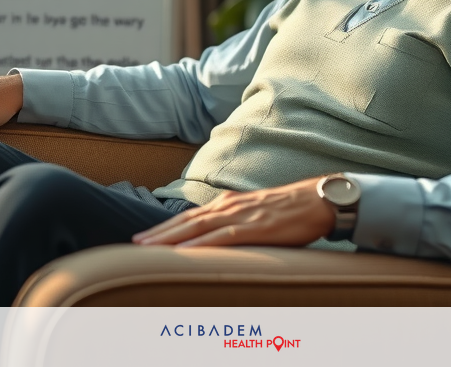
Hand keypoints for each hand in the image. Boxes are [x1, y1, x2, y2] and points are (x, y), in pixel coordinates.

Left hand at [132, 177, 334, 247]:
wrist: (316, 199)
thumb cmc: (288, 209)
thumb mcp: (255, 213)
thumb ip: (235, 223)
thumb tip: (219, 238)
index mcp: (228, 204)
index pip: (189, 218)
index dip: (165, 228)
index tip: (144, 238)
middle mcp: (228, 206)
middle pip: (186, 222)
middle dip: (159, 233)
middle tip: (134, 243)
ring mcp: (240, 216)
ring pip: (198, 228)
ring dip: (171, 238)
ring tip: (149, 247)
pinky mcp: (254, 227)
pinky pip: (223, 237)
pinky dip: (202, 244)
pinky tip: (186, 252)